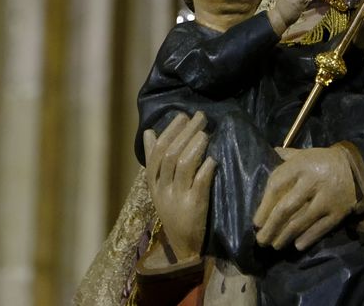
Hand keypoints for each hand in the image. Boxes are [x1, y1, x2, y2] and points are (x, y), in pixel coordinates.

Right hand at [143, 112, 215, 261]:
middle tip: (200, 117)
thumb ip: (154, 160)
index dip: (170, 132)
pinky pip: (199, 184)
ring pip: (183, 166)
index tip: (183, 116)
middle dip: (185, 133)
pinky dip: (206, 169)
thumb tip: (150, 132)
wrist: (185, 247)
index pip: (158, 152)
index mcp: (154, 183)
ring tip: (206, 132)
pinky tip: (213, 159)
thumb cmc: (174, 210)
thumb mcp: (159, 187)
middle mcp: (162, 190)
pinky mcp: (194, 208)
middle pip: (171, 155)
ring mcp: (177, 199)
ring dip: (195, 146)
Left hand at [253, 146, 359, 250]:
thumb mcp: (304, 154)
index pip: (276, 186)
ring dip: (284, 237)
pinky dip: (307, 238)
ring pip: (301, 222)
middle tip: (261, 240)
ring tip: (275, 245)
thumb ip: (286, 157)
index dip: (263, 207)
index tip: (256, 223)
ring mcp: (327, 198)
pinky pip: (320, 229)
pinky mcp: (339, 211)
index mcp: (301, 165)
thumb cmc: (323, 161)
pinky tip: (296, 245)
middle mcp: (313, 181)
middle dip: (271, 227)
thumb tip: (269, 153)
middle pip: (286, 208)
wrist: (357, 166)